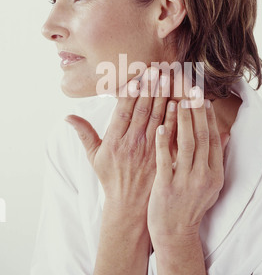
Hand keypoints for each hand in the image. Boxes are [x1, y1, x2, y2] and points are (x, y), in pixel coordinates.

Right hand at [65, 67, 169, 219]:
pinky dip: (174, 118)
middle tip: (157, 69)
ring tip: (168, 78)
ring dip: (163, 97)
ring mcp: (148, 150)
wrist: (129, 206)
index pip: (123, 112)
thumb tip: (68, 116)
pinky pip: (168, 134)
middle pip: (142, 110)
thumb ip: (84, 134)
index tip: (137, 77)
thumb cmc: (111, 179)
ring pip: (157, 118)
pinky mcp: (161, 156)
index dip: (130, 94)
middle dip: (150, 88)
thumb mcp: (94, 158)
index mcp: (114, 141)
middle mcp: (131, 143)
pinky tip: (179, 104)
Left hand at [148, 91, 229, 246]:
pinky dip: (163, 141)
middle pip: (200, 136)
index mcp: (214, 173)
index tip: (202, 99)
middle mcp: (203, 175)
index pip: (212, 138)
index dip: (207, 117)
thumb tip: (225, 135)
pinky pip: (165, 159)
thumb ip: (216, 159)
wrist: (175, 232)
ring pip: (185, 144)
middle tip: (190, 91)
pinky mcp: (167, 186)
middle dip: (195, 111)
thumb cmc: (190, 205)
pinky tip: (159, 125)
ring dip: (181, 120)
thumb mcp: (210, 185)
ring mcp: (185, 181)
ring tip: (176, 101)